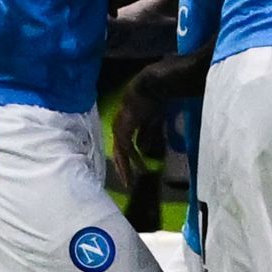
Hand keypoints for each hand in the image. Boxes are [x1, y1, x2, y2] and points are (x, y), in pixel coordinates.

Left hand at [111, 69, 165, 189]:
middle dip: (124, 168)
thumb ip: (146, 136)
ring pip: (119, 153)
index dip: (129, 159)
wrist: (151, 87)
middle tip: (128, 183)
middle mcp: (119, 127)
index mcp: (125, 125)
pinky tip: (135, 168)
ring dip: (125, 167)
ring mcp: (119, 128)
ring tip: (129, 181)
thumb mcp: (150, 122)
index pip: (124, 146)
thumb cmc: (152, 100)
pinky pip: (124, 149)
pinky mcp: (123, 129)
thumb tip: (142, 150)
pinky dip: (129, 160)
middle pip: (119, 152)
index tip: (136, 170)